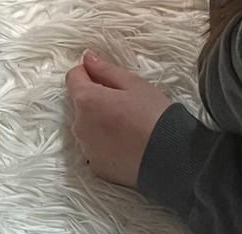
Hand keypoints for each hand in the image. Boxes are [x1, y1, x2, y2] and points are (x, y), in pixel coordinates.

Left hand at [65, 51, 170, 186]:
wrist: (168, 157)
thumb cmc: (154, 115)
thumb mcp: (134, 84)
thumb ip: (106, 70)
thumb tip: (88, 59)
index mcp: (87, 100)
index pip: (73, 78)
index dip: (87, 73)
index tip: (104, 78)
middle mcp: (80, 126)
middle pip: (81, 106)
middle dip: (96, 102)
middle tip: (124, 106)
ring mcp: (87, 150)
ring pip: (88, 129)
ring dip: (100, 125)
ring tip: (126, 129)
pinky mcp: (96, 168)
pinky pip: (96, 150)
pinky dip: (106, 146)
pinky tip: (126, 147)